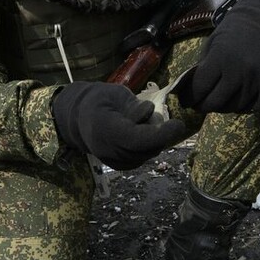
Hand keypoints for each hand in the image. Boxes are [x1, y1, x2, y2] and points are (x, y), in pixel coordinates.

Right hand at [52, 82, 186, 169]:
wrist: (80, 118)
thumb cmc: (100, 100)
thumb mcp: (115, 93)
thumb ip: (133, 106)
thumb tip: (151, 116)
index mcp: (103, 130)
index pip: (137, 139)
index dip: (160, 134)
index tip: (179, 124)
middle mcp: (109, 151)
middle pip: (148, 147)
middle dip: (158, 130)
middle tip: (148, 112)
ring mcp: (116, 161)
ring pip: (151, 151)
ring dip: (154, 135)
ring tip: (139, 120)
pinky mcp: (124, 165)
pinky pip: (147, 154)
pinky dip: (150, 142)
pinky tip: (138, 130)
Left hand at [178, 0, 259, 112]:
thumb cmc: (231, 34)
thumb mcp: (210, 46)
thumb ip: (202, 69)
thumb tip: (191, 94)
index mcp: (220, 57)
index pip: (200, 88)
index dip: (189, 98)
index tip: (186, 102)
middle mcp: (240, 69)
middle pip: (216, 102)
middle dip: (204, 106)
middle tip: (200, 106)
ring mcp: (258, 78)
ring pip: (235, 107)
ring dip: (224, 108)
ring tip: (219, 102)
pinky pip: (256, 107)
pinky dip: (245, 108)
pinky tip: (237, 102)